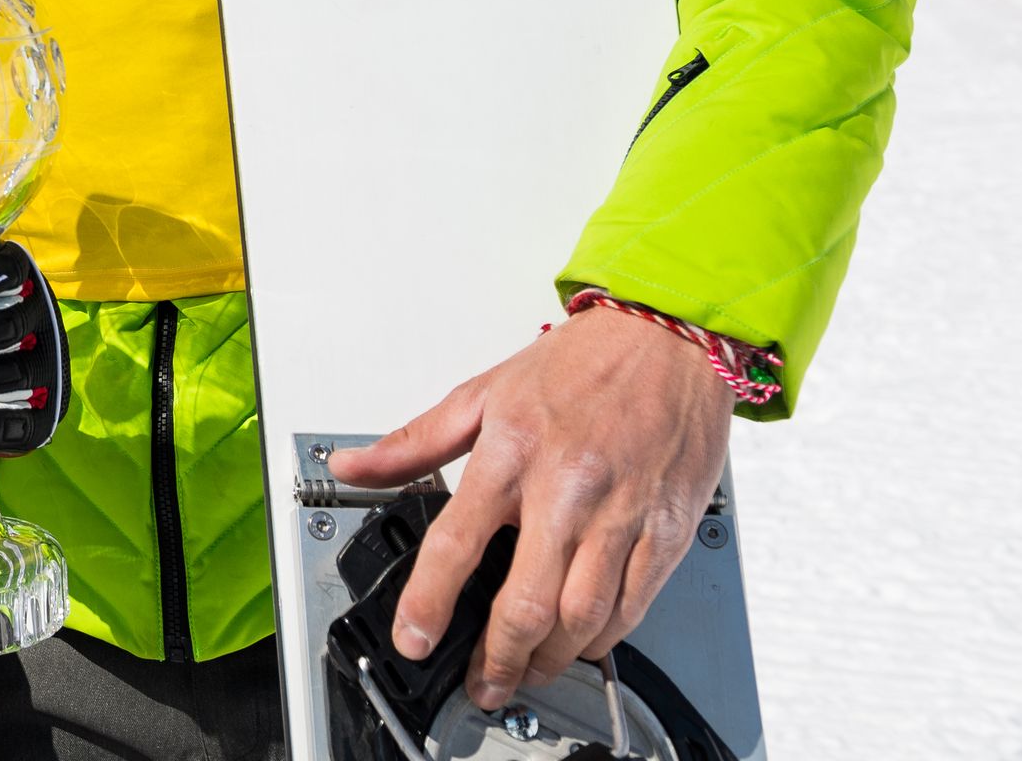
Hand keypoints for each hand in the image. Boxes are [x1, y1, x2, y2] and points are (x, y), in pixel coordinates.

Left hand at [329, 306, 732, 708]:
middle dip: (498, 658)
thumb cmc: (581, 364)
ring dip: (551, 659)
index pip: (457, 543)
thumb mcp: (482, 391)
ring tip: (528, 671)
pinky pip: (634, 604)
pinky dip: (605, 637)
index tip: (414, 639)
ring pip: (582, 617)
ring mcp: (621, 514)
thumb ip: (414, 441)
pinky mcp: (666, 529)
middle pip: (525, 601)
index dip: (429, 602)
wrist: (669, 339)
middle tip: (482, 682)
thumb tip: (352, 465)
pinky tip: (584, 643)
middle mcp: (567, 488)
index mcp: (512, 451)